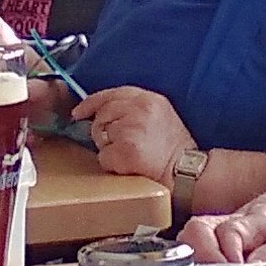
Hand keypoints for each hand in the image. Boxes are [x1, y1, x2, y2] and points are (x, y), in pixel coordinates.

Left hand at [76, 86, 195, 186]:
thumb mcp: (160, 115)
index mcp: (149, 99)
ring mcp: (131, 129)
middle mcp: (139, 109)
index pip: (112, 93)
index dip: (91, 103)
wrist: (187, 171)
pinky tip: (129, 166)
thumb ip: (135, 108)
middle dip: (102, 130)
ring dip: (109, 148)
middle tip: (119, 143)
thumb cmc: (174, 149)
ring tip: (131, 154)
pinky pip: (104, 157)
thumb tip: (104, 112)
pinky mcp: (126, 150)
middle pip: (102, 114)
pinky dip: (112, 164)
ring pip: (100, 136)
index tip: (78, 112)